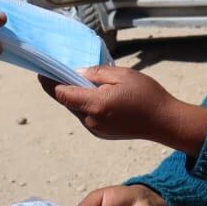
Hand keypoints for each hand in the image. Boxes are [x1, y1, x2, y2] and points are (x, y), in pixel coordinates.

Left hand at [43, 66, 206, 151]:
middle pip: (66, 102)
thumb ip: (96, 73)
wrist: (165, 122)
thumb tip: (77, 73)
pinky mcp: (101, 134)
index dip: (49, 82)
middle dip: (59, 87)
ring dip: (72, 97)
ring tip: (76, 81)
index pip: (61, 94)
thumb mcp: (122, 75)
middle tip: (56, 71)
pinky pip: (85, 117)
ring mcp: (95, 129)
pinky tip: (91, 95)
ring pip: (75, 110)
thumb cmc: (147, 95)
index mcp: (95, 105)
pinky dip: (83, 105)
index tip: (41, 71)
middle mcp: (91, 120)